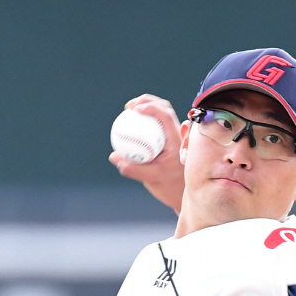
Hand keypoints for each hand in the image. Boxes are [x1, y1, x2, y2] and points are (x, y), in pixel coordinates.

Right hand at [109, 94, 184, 213]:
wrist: (182, 194)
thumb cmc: (169, 187)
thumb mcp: (150, 179)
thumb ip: (132, 169)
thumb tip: (113, 156)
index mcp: (176, 140)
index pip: (166, 115)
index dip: (150, 106)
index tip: (134, 108)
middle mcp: (178, 134)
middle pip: (164, 108)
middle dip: (147, 101)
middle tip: (130, 106)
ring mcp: (175, 136)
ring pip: (162, 114)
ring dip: (148, 106)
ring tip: (130, 110)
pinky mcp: (170, 139)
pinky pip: (158, 124)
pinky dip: (147, 119)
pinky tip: (133, 122)